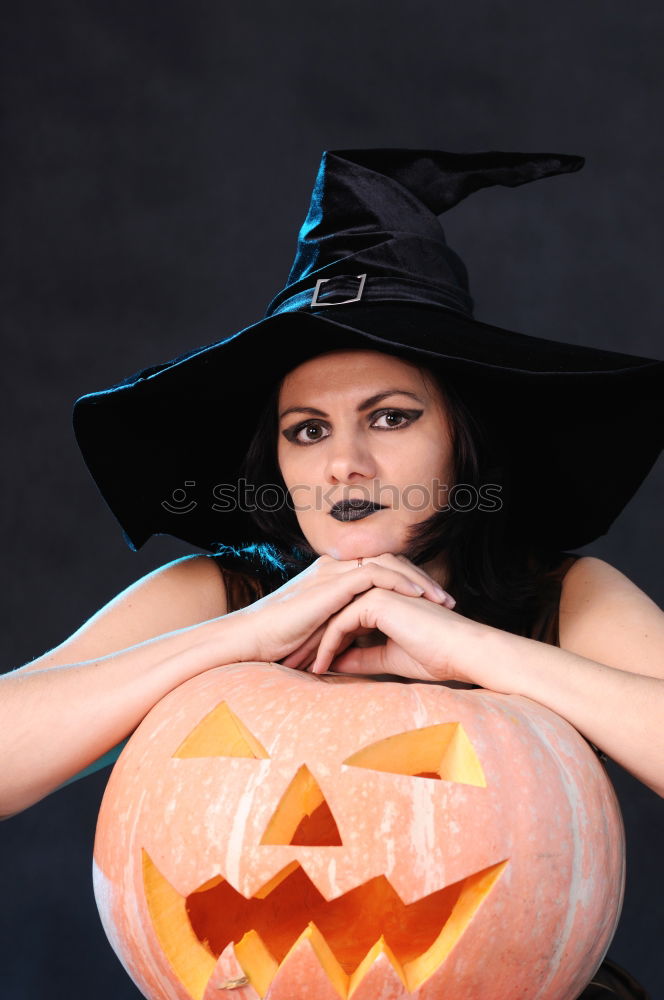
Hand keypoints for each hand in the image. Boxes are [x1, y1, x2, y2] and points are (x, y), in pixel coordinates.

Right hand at [240, 553, 453, 665]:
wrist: (252, 640)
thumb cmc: (280, 643)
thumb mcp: (322, 633)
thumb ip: (345, 630)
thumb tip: (369, 646)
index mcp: (333, 577)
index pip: (382, 569)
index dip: (410, 584)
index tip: (433, 606)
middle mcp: (335, 568)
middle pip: (391, 561)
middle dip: (422, 580)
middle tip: (447, 602)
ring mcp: (334, 572)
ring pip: (389, 563)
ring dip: (419, 581)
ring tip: (441, 601)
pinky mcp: (332, 583)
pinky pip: (375, 574)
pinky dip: (400, 583)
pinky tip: (418, 599)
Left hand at [298, 586, 472, 682]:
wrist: (462, 651)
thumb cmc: (435, 655)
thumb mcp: (389, 659)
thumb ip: (362, 658)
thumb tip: (335, 665)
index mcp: (381, 600)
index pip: (342, 618)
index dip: (324, 642)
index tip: (309, 666)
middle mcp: (376, 590)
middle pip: (332, 614)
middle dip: (311, 641)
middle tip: (293, 665)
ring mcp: (376, 590)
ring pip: (332, 617)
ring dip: (314, 643)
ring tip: (299, 668)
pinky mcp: (376, 599)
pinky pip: (341, 623)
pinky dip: (328, 646)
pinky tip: (320, 668)